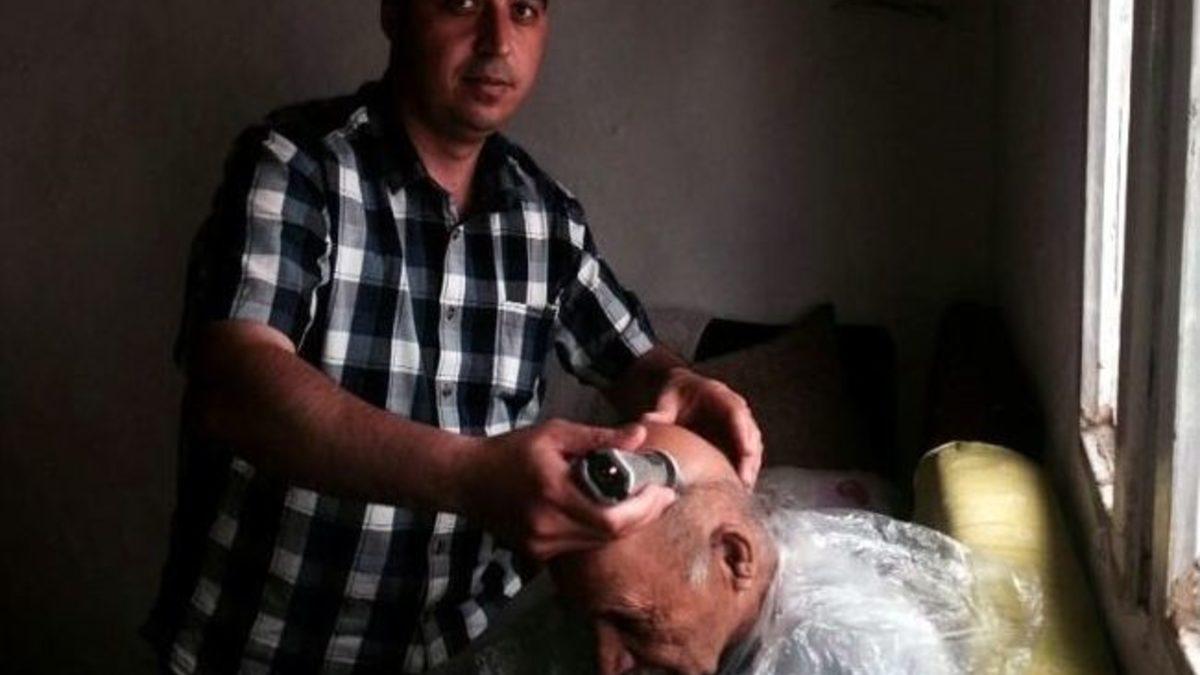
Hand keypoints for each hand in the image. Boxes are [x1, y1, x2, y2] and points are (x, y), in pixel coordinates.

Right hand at [458, 419, 677, 561]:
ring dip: (625, 525)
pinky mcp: (537, 554)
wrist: (466, 479)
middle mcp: (548, 526)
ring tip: (644, 502)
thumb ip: (598, 438)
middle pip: (610, 535)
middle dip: (644, 516)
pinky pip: (580, 546)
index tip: (664, 489)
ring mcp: (541, 545)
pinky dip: (601, 530)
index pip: (611, 518)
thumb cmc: (511, 450)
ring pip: (598, 543)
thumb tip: (639, 436)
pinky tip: (612, 512)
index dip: (645, 509)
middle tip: (662, 496)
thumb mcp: (555, 434)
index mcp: (554, 493)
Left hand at [641, 367, 762, 485]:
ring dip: (750, 466)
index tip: (746, 451)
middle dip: (750, 456)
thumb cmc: (675, 395)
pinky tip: (740, 487)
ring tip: (745, 488)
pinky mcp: (734, 438)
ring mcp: (736, 424)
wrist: (680, 394)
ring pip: (752, 445)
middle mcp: (733, 409)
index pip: (736, 412)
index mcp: (719, 394)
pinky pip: (744, 454)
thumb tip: (648, 421)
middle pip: (750, 432)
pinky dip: (744, 469)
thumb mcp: (667, 399)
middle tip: (746, 479)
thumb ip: (661, 411)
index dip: (743, 432)